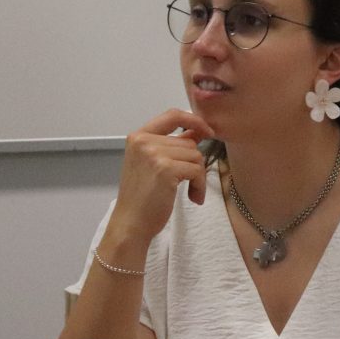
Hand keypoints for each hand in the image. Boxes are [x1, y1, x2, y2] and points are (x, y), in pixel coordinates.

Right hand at [107, 109, 215, 243]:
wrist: (131, 223)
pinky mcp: (165, 169)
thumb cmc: (143, 197)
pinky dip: (200, 185)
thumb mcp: (152, 163)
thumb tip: (198, 130)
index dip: (194, 120)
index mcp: (138, 137)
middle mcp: (143, 141)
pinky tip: (192, 197)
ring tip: (188, 191)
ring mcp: (153, 153)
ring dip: (198, 176)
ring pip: (196, 155)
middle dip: (195, 163)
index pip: (172, 114)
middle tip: (189, 183)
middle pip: (189, 142)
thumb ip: (172, 145)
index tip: (208, 131)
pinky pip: (198, 170)